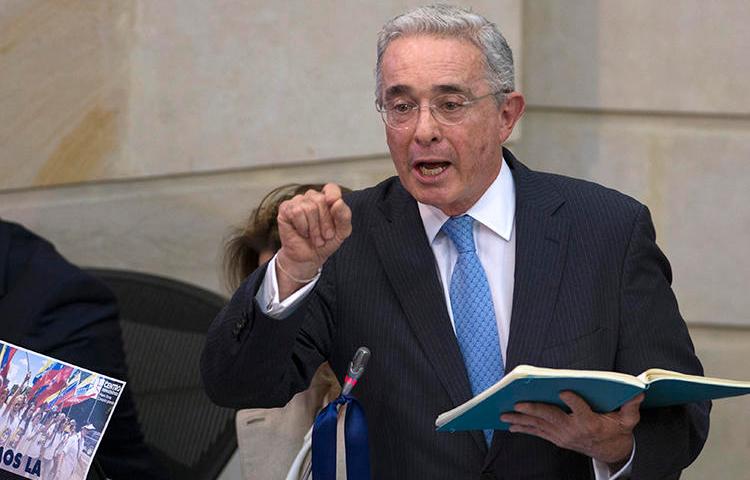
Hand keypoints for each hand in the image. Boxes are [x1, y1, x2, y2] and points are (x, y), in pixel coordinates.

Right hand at [276, 183, 351, 297]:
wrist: (308, 258)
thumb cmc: (324, 243)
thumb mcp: (342, 232)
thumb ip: (344, 216)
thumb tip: (338, 202)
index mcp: (327, 199)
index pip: (331, 188)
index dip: (333, 196)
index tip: (334, 206)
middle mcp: (311, 198)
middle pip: (320, 200)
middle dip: (325, 223)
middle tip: (325, 236)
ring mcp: (297, 202)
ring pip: (308, 207)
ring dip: (314, 228)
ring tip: (314, 237)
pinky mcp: (285, 209)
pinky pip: (296, 212)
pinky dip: (302, 227)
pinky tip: (302, 232)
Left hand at [500, 392, 643, 466]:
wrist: (612, 452)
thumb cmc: (617, 430)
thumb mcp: (628, 419)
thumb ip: (631, 406)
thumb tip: (638, 392)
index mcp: (590, 422)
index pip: (581, 409)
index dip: (573, 400)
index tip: (564, 390)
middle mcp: (573, 430)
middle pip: (551, 417)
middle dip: (532, 410)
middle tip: (517, 404)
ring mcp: (563, 436)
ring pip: (539, 426)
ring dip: (521, 420)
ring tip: (504, 415)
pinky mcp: (557, 439)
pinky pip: (538, 433)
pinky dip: (523, 428)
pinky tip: (511, 426)